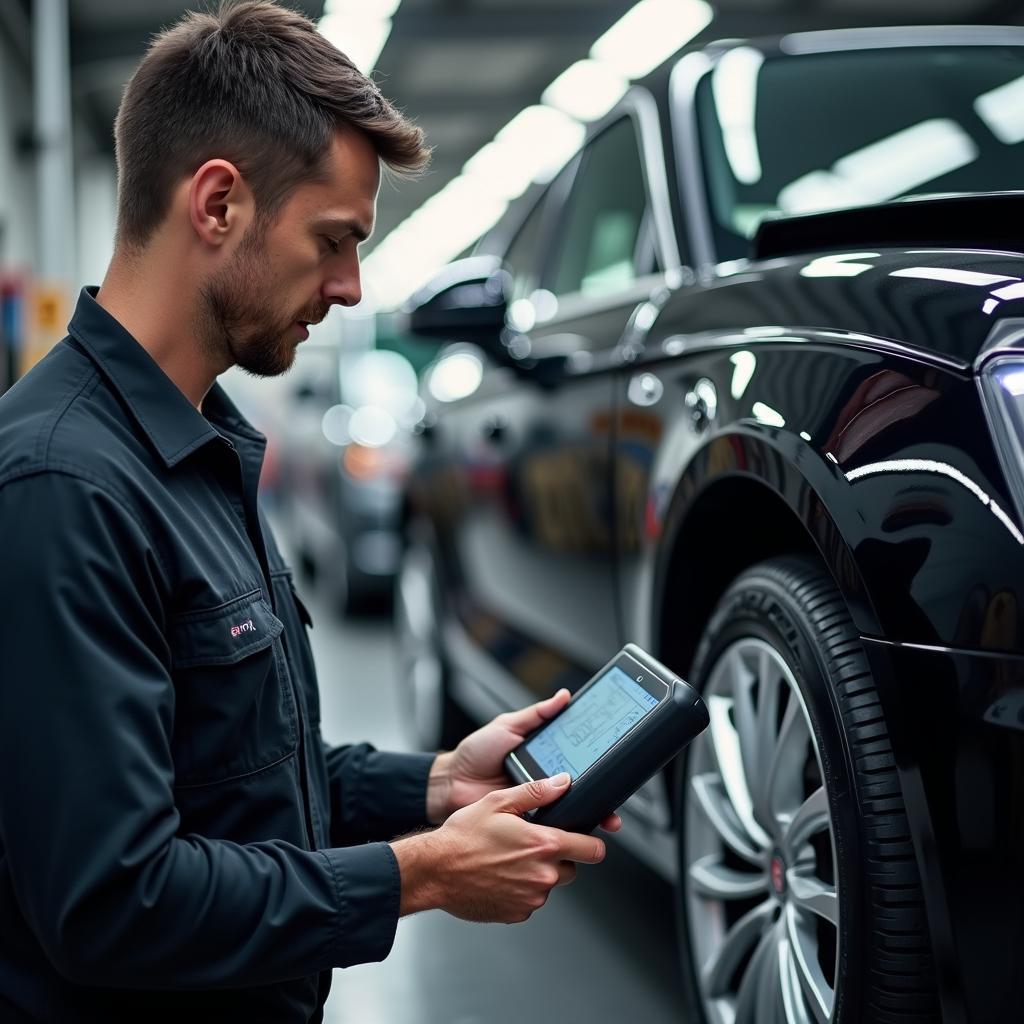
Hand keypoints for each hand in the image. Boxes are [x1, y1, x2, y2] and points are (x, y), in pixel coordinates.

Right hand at [394, 773, 606, 922]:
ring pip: (549, 883)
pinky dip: (521, 889)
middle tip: (530, 844)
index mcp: (544, 845)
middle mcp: (542, 875)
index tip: (587, 840)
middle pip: (571, 867)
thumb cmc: (463, 836)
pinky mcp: (517, 914)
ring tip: (508, 858)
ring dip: (537, 873)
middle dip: (558, 856)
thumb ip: (536, 792)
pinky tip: (500, 875)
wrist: (435, 870)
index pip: (593, 850)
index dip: (592, 843)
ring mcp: (531, 898)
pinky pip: (530, 900)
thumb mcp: (499, 801)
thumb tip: (562, 782)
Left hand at [426, 689, 620, 832]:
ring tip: (605, 816)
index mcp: (544, 757)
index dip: (597, 763)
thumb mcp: (508, 725)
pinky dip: (564, 829)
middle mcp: (545, 781)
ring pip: (571, 810)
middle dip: (601, 794)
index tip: (615, 763)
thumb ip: (536, 714)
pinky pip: (550, 826)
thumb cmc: (475, 752)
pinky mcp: (527, 822)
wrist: (451, 782)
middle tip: (614, 797)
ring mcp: (537, 803)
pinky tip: (576, 829)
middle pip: (580, 789)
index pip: (578, 760)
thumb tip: (564, 696)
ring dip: (589, 814)